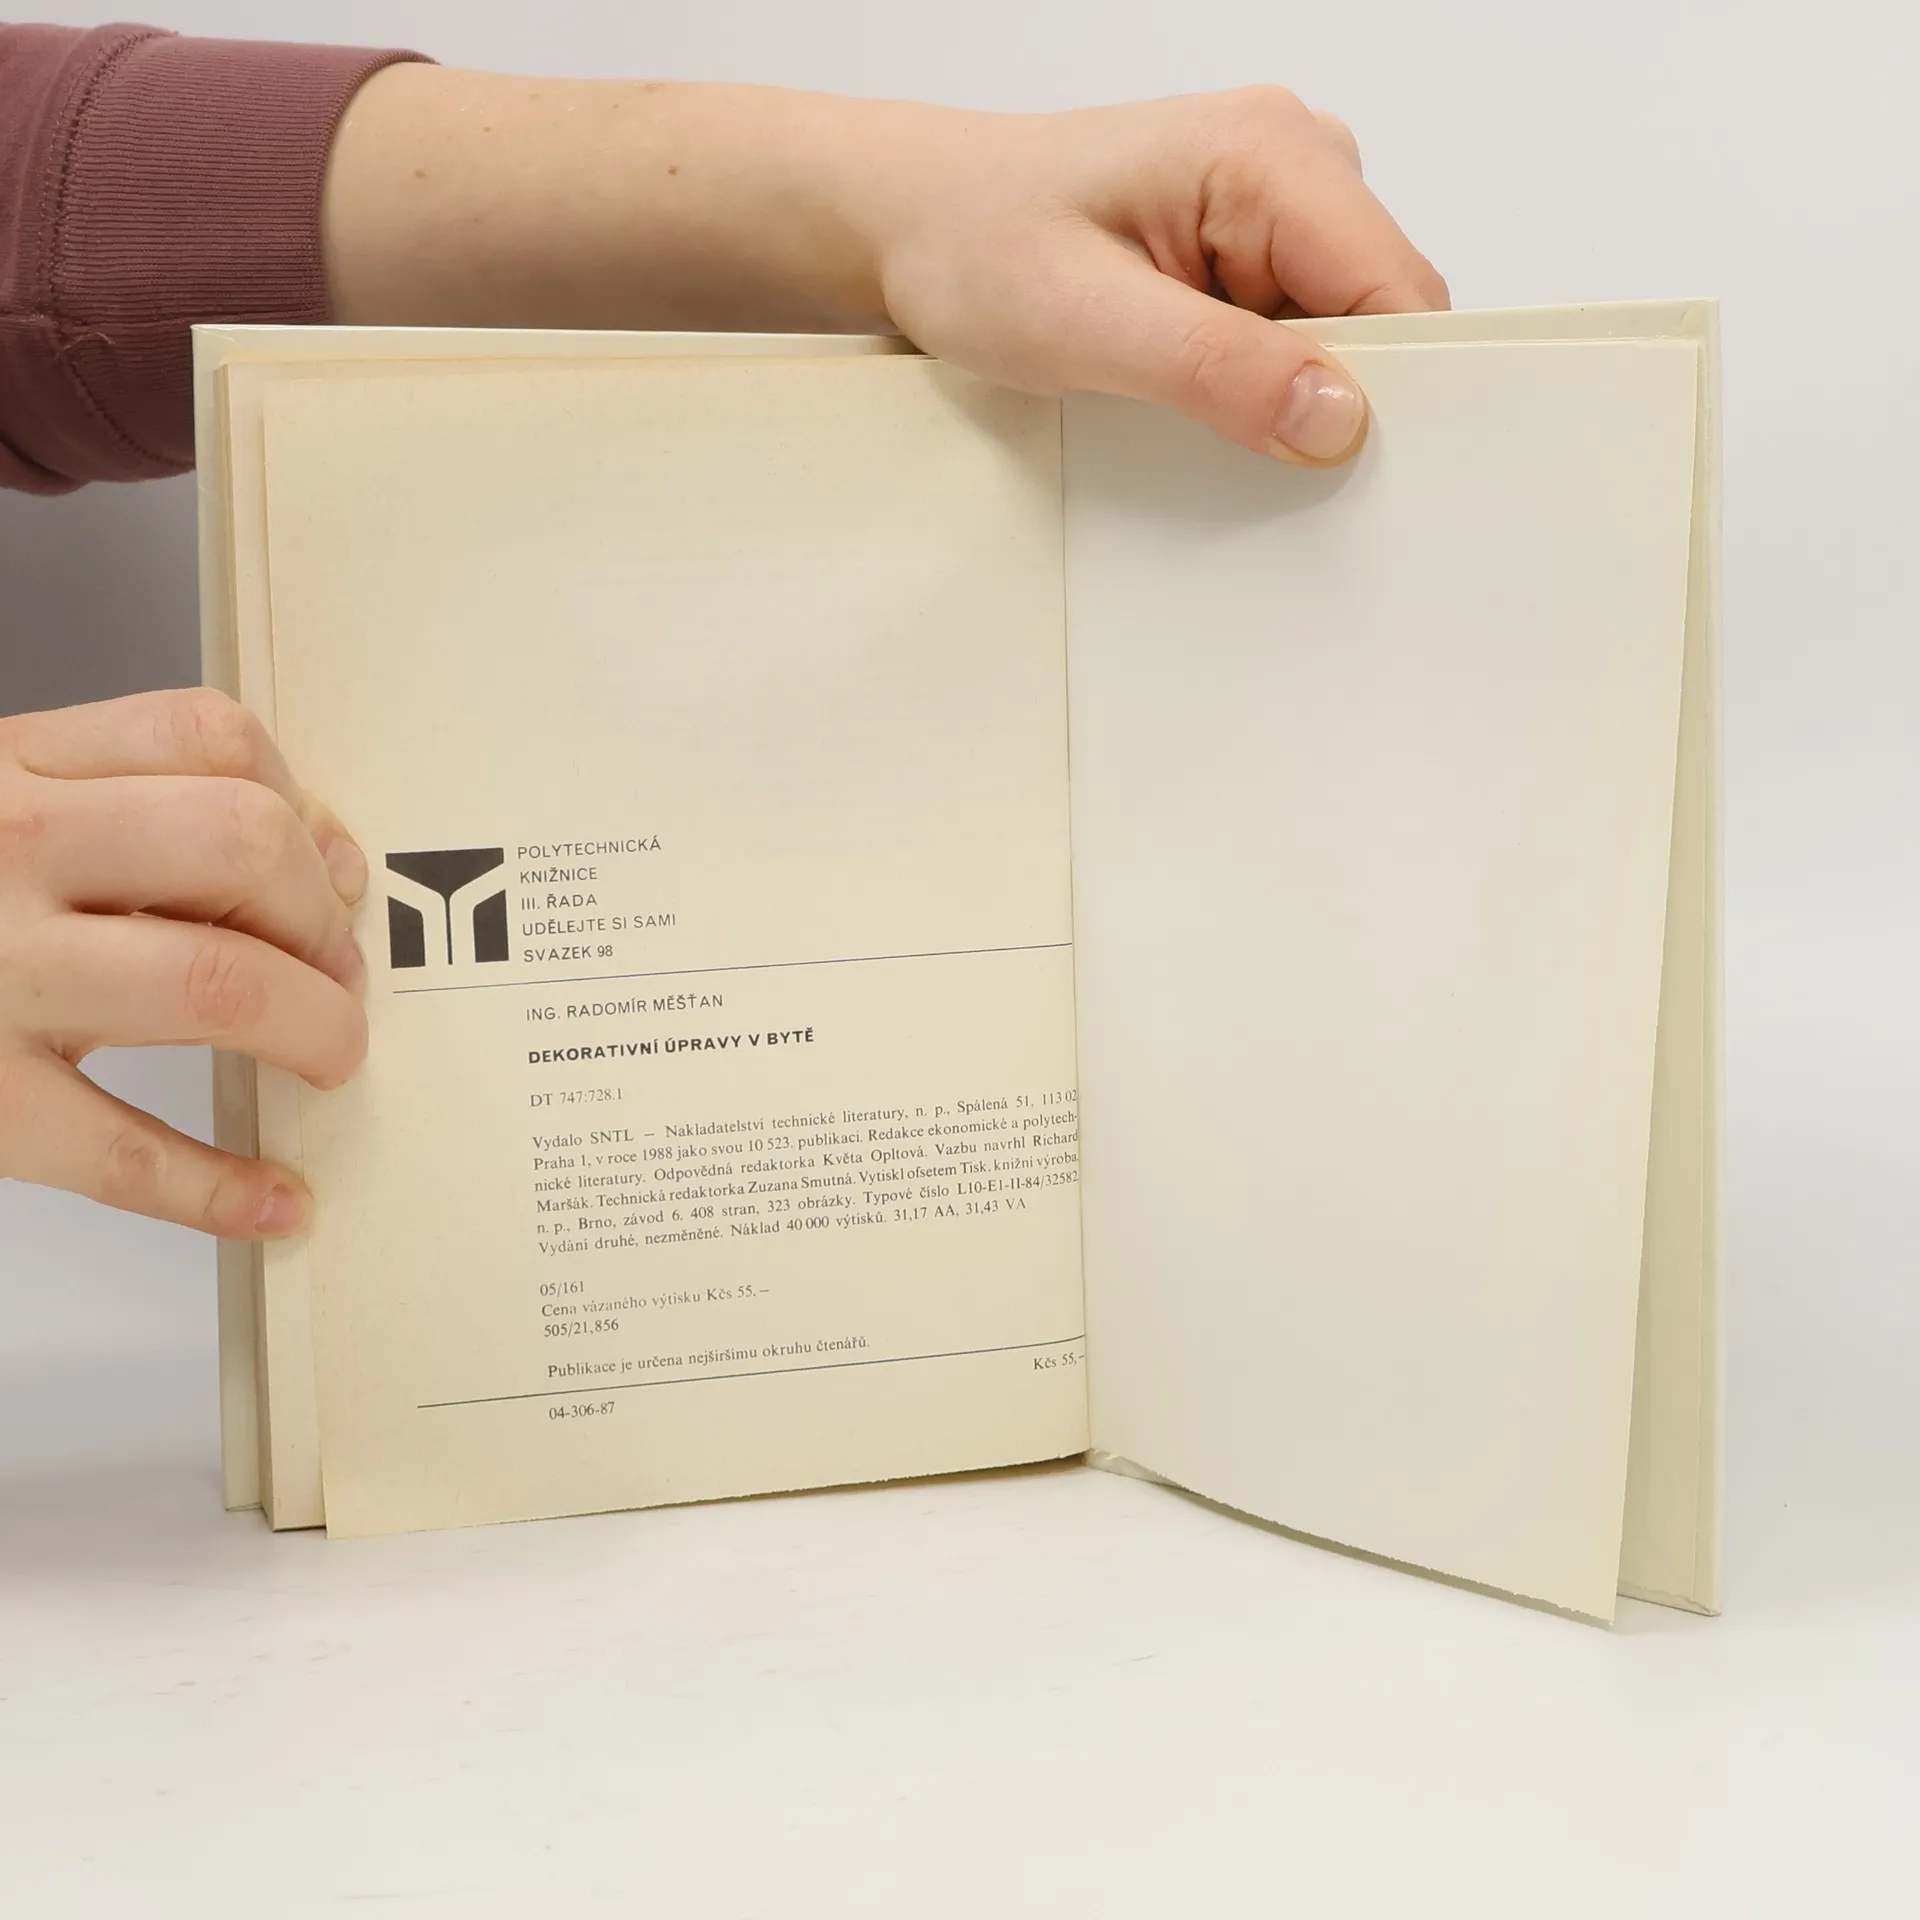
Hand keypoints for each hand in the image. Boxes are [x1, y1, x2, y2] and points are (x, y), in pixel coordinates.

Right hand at [0, 690, 368, 1236]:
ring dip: (313, 1028)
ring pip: (215, 981)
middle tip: (333, 973)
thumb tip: (325, 858)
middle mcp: (0, 856)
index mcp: (11, 774)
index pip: (209, 738)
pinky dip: (222, 1187)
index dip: (302, 806)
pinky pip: (127, 1151)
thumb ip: (136, 812)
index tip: (330, 869)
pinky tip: (272, 1201)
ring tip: (328, 1058)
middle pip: (241, 845)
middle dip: (320, 916)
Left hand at [325, 78, 1443, 466]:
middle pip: (1384, 320)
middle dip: (1340, 406)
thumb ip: (1218, 369)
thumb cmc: (967, 246)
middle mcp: (1293, 165)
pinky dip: (1257, 390)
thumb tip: (1343, 419)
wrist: (896, 224)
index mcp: (1275, 156)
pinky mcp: (1240, 250)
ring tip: (1194, 426)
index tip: (1353, 483)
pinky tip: (1193, 412)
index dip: (1398, 397)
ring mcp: (1270, 207)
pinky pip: (1290, 337)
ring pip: (1340, 337)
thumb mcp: (1084, 324)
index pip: (1402, 295)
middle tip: (1252, 469)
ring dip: (1287, 401)